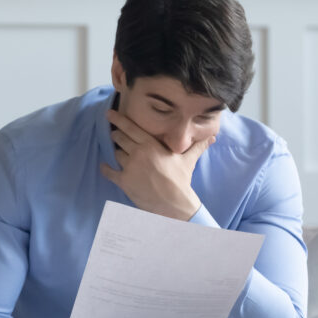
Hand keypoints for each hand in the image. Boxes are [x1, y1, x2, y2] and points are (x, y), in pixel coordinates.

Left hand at [100, 109, 214, 220]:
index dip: (118, 120)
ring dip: (117, 153)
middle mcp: (138, 153)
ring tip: (121, 154)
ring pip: (116, 154)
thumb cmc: (181, 180)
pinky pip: (109, 172)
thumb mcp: (188, 161)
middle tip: (115, 134)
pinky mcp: (124, 181)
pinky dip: (106, 169)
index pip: (131, 128)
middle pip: (120, 138)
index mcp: (151, 145)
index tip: (109, 114)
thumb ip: (197, 147)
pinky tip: (105, 166)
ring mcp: (130, 167)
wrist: (174, 203)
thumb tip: (212, 137)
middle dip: (117, 135)